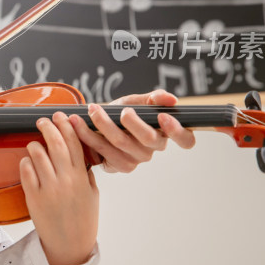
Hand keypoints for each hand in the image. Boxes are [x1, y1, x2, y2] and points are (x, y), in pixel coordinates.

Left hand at [21, 111, 98, 264]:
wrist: (69, 246)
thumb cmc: (82, 220)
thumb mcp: (92, 195)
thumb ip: (86, 173)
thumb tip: (80, 152)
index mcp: (82, 178)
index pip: (75, 144)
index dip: (68, 127)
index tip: (62, 116)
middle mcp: (66, 181)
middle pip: (56, 145)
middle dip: (49, 128)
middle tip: (43, 120)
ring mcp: (49, 189)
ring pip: (39, 156)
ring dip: (35, 145)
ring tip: (35, 143)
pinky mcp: (34, 198)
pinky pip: (26, 172)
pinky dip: (26, 162)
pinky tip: (28, 161)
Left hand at [71, 89, 195, 172]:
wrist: (97, 125)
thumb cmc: (121, 113)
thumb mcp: (136, 101)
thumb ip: (153, 98)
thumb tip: (171, 98)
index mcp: (165, 132)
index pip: (186, 139)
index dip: (177, 130)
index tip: (162, 117)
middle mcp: (154, 148)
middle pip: (148, 138)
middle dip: (133, 123)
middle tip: (123, 111)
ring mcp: (138, 159)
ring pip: (121, 142)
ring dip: (103, 124)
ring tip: (92, 110)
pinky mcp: (121, 166)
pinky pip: (104, 150)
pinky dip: (89, 134)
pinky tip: (78, 123)